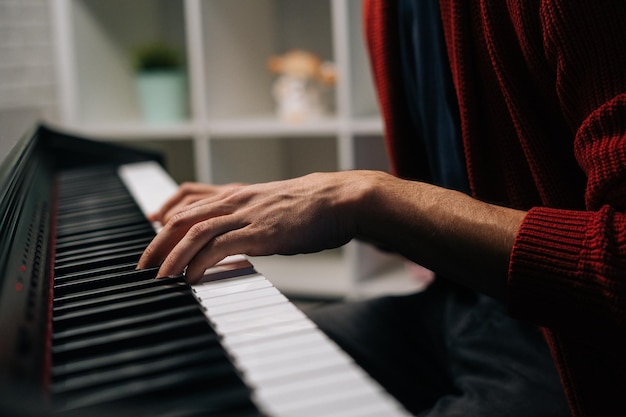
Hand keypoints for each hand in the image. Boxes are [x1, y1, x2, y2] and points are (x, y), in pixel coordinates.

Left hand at [137, 171, 365, 282]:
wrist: (338, 200)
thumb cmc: (311, 206)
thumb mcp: (273, 205)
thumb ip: (252, 216)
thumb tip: (240, 236)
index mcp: (238, 194)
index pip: (190, 199)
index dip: (166, 213)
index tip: (152, 227)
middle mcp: (236, 200)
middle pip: (184, 217)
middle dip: (158, 242)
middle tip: (144, 265)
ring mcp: (247, 215)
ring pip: (196, 232)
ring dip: (173, 256)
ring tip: (161, 277)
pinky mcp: (260, 232)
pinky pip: (220, 247)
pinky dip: (200, 263)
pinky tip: (192, 278)